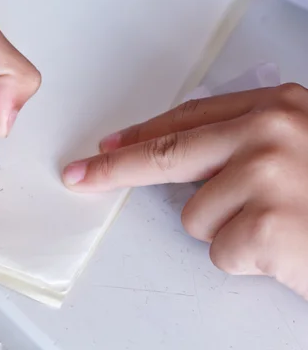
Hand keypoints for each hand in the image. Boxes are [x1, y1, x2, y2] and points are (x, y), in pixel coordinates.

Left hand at [63, 83, 307, 298]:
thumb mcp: (302, 148)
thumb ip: (244, 144)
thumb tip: (181, 158)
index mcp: (279, 108)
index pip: (188, 120)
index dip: (141, 135)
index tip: (106, 146)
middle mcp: (270, 133)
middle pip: (167, 153)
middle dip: (116, 168)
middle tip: (82, 174)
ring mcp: (269, 176)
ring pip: (196, 215)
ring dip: (227, 231)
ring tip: (278, 227)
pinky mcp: (269, 225)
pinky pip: (221, 250)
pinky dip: (245, 258)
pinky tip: (284, 249)